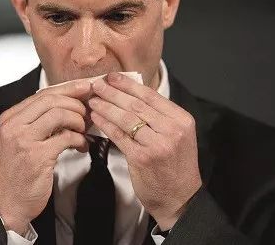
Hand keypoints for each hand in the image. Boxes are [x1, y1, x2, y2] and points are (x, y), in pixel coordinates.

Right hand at [0, 80, 91, 234]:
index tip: (85, 87)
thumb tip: (71, 102)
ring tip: (83, 130)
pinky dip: (79, 139)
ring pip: (59, 114)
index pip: (42, 93)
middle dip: (75, 103)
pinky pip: (65, 137)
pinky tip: (81, 146)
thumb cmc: (19, 171)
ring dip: (78, 120)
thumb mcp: (23, 139)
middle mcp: (14, 126)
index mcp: (10, 118)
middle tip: (87, 112)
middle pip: (51, 99)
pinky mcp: (36, 156)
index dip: (68, 88)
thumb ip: (41, 120)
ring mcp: (23, 140)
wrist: (9, 202)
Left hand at [89, 72, 201, 229]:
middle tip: (97, 84)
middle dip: (113, 92)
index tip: (112, 77)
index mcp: (181, 120)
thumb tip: (130, 95)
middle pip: (136, 105)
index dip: (128, 84)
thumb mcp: (177, 135)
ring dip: (106, 107)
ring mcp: (157, 144)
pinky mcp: (141, 158)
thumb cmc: (175, 166)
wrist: (180, 198)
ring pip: (126, 118)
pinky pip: (119, 135)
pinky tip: (95, 118)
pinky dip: (105, 124)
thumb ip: (159, 116)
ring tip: (92, 100)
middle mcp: (171, 130)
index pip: (150, 96)